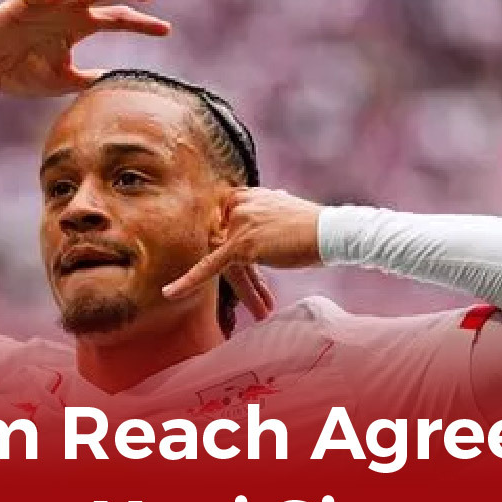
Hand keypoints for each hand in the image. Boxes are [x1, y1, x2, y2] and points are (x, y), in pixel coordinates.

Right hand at [0, 0, 169, 95]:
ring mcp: (48, 3)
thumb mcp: (62, 81)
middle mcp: (68, 9)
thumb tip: (116, 82)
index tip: (166, 29)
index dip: (141, 23)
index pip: (116, 19)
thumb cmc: (21, 72)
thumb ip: (88, 80)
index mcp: (78, 26)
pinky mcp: (23, 2)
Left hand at [163, 188, 323, 317]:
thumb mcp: (288, 209)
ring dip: (246, 287)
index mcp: (248, 194)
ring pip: (224, 259)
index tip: (242, 259)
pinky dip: (189, 281)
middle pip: (221, 243)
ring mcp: (237, 223)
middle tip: (263, 296)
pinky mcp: (240, 244)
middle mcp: (239, 204)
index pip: (223, 222)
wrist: (332, 232)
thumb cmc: (317, 226)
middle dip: (240, 270)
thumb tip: (278, 200)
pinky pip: (209, 266)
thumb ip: (273, 206)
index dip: (228, 244)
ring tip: (263, 307)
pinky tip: (169, 293)